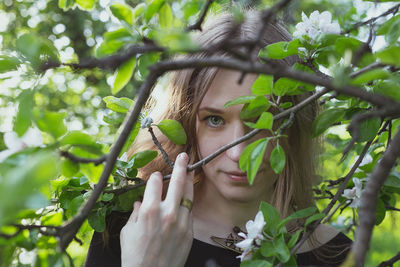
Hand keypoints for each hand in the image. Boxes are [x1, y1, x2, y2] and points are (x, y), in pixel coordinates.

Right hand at [120, 152, 193, 266]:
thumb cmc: (134, 255)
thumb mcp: (127, 232)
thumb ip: (135, 213)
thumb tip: (140, 203)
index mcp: (149, 210)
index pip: (155, 183)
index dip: (155, 177)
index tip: (156, 175)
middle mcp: (167, 213)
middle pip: (177, 182)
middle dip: (181, 166)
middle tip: (184, 156)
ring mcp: (181, 222)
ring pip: (188, 196)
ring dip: (188, 182)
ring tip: (190, 171)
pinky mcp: (189, 232)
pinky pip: (189, 213)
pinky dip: (187, 205)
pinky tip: (186, 200)